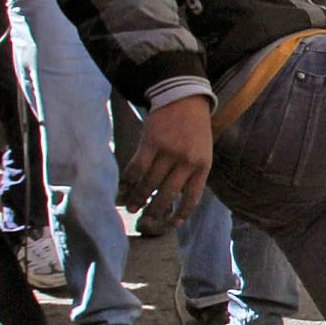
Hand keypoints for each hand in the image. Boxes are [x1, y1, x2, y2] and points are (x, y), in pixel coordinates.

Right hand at [118, 95, 212, 224]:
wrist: (184, 99)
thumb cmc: (193, 129)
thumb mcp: (202, 152)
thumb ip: (192, 173)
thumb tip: (175, 200)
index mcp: (203, 166)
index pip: (192, 197)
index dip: (180, 214)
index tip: (170, 225)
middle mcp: (187, 161)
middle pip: (167, 194)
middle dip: (154, 210)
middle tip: (144, 221)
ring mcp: (169, 152)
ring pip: (149, 183)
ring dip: (137, 198)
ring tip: (130, 207)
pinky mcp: (151, 143)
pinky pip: (136, 168)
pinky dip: (128, 181)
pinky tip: (122, 189)